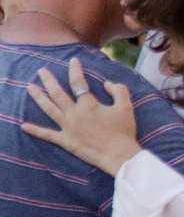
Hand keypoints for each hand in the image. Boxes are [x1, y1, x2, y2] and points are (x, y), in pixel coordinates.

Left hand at [20, 58, 143, 175]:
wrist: (119, 155)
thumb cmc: (124, 131)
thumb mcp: (126, 107)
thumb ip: (118, 90)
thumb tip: (107, 83)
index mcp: (88, 104)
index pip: (78, 82)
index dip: (75, 70)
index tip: (73, 60)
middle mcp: (74, 113)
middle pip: (57, 93)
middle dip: (49, 80)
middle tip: (41, 71)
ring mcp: (68, 127)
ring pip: (49, 109)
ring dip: (38, 97)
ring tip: (30, 87)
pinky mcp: (66, 140)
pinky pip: (48, 134)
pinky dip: (35, 130)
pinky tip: (24, 125)